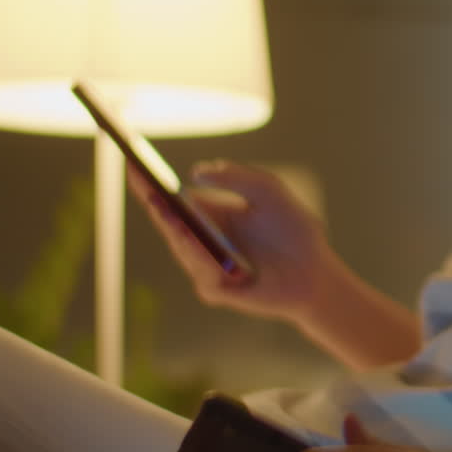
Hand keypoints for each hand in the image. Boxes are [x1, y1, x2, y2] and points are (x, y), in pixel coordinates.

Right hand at [128, 159, 350, 326]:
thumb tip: (195, 172)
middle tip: (143, 182)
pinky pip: (201, 272)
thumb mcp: (268, 190)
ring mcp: (206, 266)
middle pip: (169, 221)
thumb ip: (236, 176)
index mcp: (211, 215)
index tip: (134, 161)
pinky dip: (199, 257)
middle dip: (154, 201)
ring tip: (163, 207)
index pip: (173, 198)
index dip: (152, 182)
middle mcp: (202, 241)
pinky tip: (196, 242)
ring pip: (181, 246)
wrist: (316, 270)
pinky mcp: (215, 290)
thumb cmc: (293, 230)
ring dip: (173, 228)